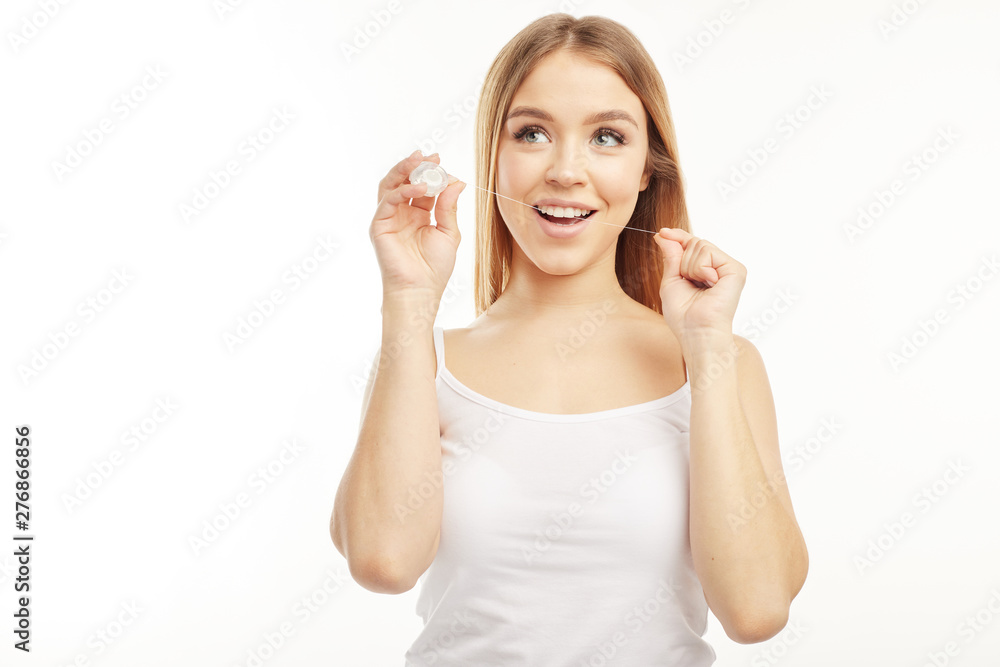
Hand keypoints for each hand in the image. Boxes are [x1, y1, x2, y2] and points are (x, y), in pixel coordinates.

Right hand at [370, 150, 466, 298]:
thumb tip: (457, 181)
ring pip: (391, 185)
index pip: (423, 187)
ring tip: (421, 160)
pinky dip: (403, 190)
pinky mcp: (379, 225)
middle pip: (404, 181)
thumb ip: (449, 206)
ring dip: (405, 170)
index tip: (445, 166)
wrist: (421, 290)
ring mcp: (388, 218)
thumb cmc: (435, 267)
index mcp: (418, 215)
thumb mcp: (449, 232)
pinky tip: (420, 188)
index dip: (433, 175)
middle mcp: (401, 214)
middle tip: (432, 156)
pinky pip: (388, 200)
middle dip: (417, 166)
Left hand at [652, 227, 746, 342]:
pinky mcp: (736, 270)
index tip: (661, 232)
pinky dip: (700, 268)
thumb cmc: (683, 315)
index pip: (692, 245)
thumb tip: (664, 235)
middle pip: (694, 243)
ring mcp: (729, 268)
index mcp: (706, 271)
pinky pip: (708, 252)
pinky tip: (708, 284)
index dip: (677, 237)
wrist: (696, 332)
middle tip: (688, 283)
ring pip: (700, 245)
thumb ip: (671, 257)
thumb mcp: (671, 281)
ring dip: (689, 267)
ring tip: (699, 287)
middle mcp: (719, 267)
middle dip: (682, 262)